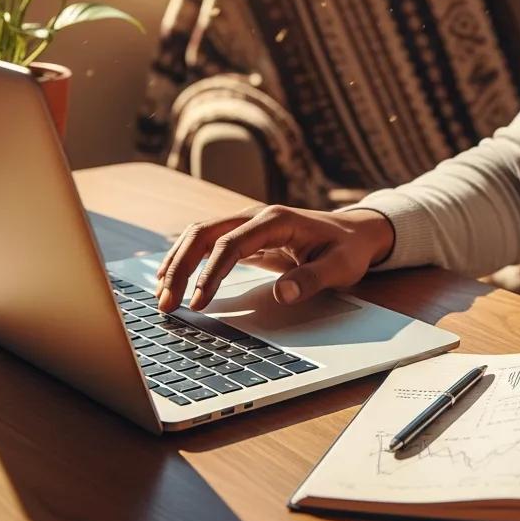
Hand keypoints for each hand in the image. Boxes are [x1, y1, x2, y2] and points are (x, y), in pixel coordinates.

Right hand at [154, 204, 394, 312]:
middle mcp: (256, 216)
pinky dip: (186, 258)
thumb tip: (281, 293)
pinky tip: (171, 279)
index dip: (210, 273)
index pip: (231, 243)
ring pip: (200, 234)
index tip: (197, 303)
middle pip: (205, 233)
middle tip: (166, 304)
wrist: (356, 232)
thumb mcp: (340, 267)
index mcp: (277, 220)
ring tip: (163, 297)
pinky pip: (208, 242)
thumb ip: (313, 279)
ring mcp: (248, 223)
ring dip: (178, 262)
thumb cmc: (347, 250)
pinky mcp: (245, 235)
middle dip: (181, 267)